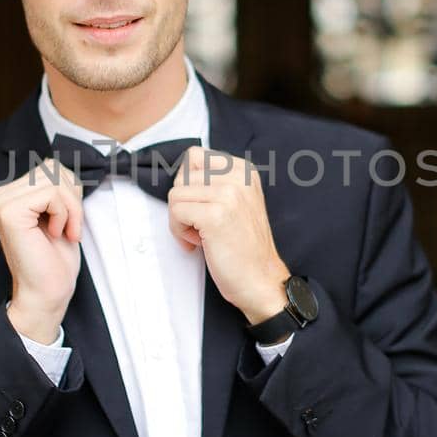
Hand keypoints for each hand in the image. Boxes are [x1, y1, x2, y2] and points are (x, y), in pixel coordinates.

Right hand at [0, 160, 82, 342]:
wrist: (47, 293)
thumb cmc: (55, 259)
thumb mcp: (59, 211)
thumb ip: (55, 185)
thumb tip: (59, 160)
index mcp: (9, 194)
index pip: (52, 167)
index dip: (71, 193)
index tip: (67, 222)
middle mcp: (0, 195)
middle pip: (55, 168)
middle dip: (73, 198)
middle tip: (68, 228)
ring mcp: (1, 202)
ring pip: (55, 179)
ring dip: (71, 208)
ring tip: (63, 231)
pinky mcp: (9, 212)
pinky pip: (52, 193)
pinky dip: (64, 214)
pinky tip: (55, 234)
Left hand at [167, 148, 289, 323]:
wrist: (261, 280)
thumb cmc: (244, 246)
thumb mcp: (237, 202)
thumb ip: (215, 183)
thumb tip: (180, 174)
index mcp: (244, 171)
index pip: (194, 156)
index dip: (188, 184)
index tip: (201, 207)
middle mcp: (239, 177)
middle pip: (182, 175)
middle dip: (183, 202)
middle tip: (200, 225)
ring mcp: (228, 194)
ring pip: (175, 193)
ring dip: (179, 219)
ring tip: (200, 236)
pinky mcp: (216, 215)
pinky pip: (176, 211)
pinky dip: (179, 231)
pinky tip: (199, 244)